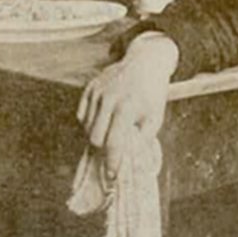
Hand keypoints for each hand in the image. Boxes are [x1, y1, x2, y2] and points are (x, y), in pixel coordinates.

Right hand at [76, 33, 177, 174]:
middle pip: (94, 138)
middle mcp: (109, 98)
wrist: (147, 61)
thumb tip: (130, 161)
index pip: (114, 141)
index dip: (112, 161)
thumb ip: (143, 139)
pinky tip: (105, 117)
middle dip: (103, 148)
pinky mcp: (89, 87)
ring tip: (113, 128)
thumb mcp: (155, 116)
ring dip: (97, 134)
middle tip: (113, 150)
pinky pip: (82, 116)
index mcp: (128, 105)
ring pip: (86, 128)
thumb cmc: (152, 93)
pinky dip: (91, 122)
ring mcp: (97, 91)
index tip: (111, 175)